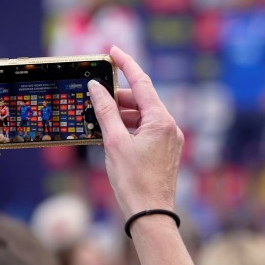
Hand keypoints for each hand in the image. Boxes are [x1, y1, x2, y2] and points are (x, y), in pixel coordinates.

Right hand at [88, 45, 194, 264]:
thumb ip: (105, 111)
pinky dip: (129, 128)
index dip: (126, 64)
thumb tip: (96, 88)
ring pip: (143, 116)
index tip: (113, 50)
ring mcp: (170, 139)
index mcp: (160, 119)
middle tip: (95, 95)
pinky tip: (112, 135)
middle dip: (118, 96)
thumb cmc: (133, 180)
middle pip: (141, 100)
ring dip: (122, 114)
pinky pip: (146, 130)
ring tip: (99, 120)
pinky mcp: (166, 151)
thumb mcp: (114, 142)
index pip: (141, 82)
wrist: (150, 214)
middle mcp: (170, 125)